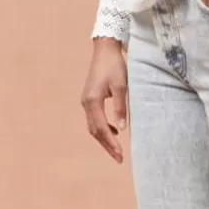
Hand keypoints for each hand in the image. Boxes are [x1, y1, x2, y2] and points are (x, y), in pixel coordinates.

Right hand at [82, 37, 128, 163]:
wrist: (105, 49)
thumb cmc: (115, 65)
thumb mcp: (122, 86)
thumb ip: (121, 108)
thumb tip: (121, 129)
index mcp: (93, 101)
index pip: (101, 129)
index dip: (111, 144)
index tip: (120, 155)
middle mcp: (86, 103)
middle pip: (95, 131)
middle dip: (107, 146)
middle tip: (118, 158)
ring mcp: (86, 101)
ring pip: (93, 126)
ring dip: (103, 139)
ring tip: (116, 150)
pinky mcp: (89, 98)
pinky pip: (94, 119)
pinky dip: (102, 128)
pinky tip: (113, 132)